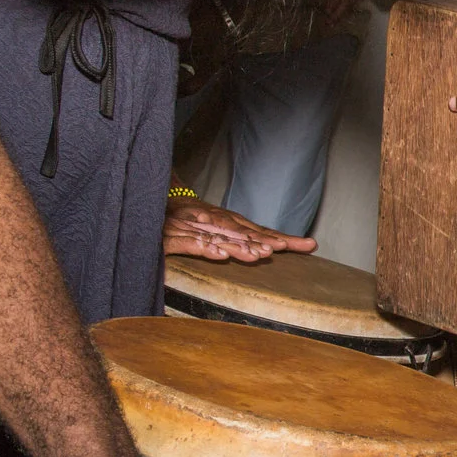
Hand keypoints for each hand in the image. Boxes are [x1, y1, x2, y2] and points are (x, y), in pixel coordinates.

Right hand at [163, 197, 314, 261]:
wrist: (149, 201)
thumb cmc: (186, 219)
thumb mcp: (215, 227)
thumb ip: (242, 237)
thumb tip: (272, 249)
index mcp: (225, 221)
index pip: (258, 230)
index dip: (281, 237)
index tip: (307, 245)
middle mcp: (212, 221)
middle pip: (243, 232)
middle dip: (265, 240)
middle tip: (284, 248)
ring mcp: (191, 228)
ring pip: (219, 237)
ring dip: (240, 245)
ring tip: (259, 254)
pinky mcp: (170, 238)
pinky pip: (188, 244)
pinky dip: (204, 248)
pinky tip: (220, 254)